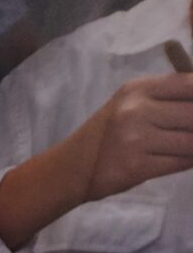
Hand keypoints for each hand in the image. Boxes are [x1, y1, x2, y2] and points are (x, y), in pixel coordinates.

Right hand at [75, 72, 192, 202]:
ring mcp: (134, 139)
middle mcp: (134, 110)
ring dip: (192, 147)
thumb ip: (167, 99)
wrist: (71, 167)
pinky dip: (188, 161)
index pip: (188, 84)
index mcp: (136, 90)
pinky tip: (181, 159)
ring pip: (191, 142)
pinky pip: (181, 162)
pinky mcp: (136, 166)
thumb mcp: (131, 104)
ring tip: (183, 147)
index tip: (192, 113)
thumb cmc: (108, 134)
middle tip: (187, 131)